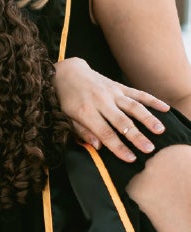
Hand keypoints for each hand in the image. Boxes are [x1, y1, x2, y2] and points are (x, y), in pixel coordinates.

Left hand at [53, 57, 168, 160]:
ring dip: (148, 118)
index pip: (105, 132)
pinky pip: (138, 93)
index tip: (131, 158)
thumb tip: (98, 147)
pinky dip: (152, 100)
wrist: (68, 73)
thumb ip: (83, 132)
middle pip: (121, 121)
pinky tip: (165, 108)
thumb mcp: (67, 117)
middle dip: (136, 136)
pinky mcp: (119, 86)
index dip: (118, 147)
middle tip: (149, 149)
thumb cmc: (67, 100)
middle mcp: (101, 101)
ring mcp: (112, 92)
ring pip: (133, 106)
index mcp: (85, 112)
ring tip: (160, 130)